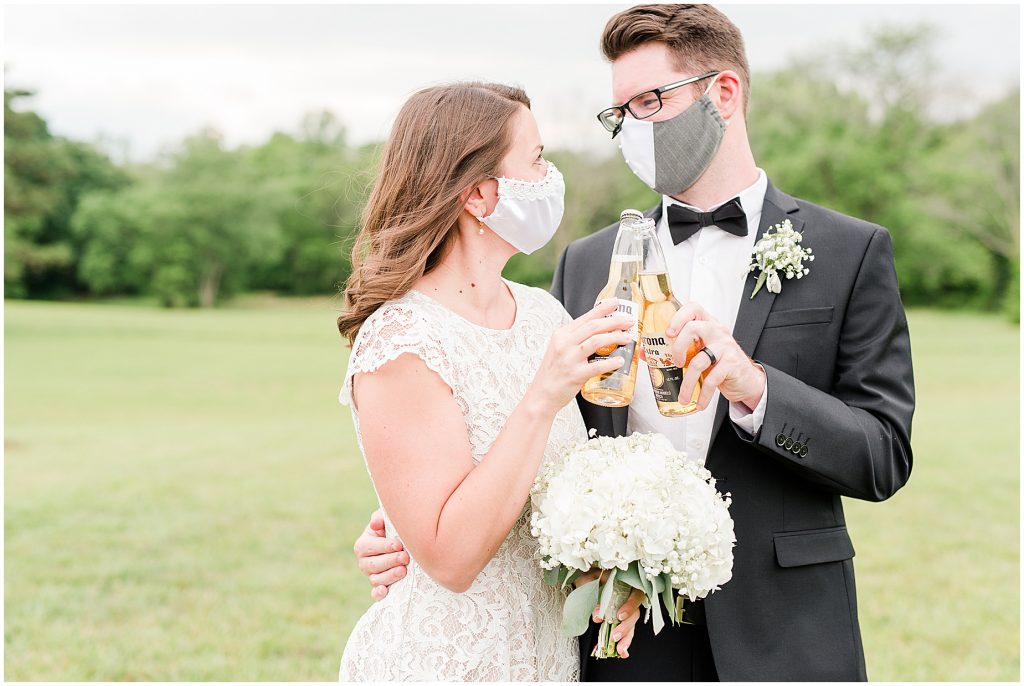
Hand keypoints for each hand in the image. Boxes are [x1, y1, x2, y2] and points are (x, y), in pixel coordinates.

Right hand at [353, 509, 408, 600]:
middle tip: (405, 557)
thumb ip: (380, 518)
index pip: (370, 547)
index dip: (384, 546)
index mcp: (362, 545)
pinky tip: (385, 591)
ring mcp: (371, 575)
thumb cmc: (392, 530)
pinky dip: (378, 594)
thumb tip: (375, 523)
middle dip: (390, 561)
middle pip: (373, 564)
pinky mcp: (379, 587)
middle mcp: (364, 562)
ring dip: (390, 576)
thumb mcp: (386, 521)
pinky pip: (375, 594)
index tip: (399, 545)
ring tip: (403, 571)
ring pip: (376, 579)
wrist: (402, 544)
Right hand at [529, 300, 632, 414]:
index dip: (603, 309)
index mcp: (561, 335)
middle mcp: (564, 344)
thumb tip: (601, 331)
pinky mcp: (575, 375)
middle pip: (593, 326)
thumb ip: (576, 339)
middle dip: (614, 321)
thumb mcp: (560, 349)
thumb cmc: (554, 372)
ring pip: (596, 341)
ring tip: (627, 338)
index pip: (586, 317)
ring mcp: (569, 359)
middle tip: (628, 322)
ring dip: (614, 337)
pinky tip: (620, 361)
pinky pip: (597, 366)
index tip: (616, 303)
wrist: (541, 394)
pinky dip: (610, 362)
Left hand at [575, 569, 645, 658]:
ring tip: (619, 650)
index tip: (618, 616)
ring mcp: (625, 611)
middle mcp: (629, 598)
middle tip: (614, 636)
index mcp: (627, 584)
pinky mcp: (620, 621)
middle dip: (625, 628)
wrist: (586, 579)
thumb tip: (598, 607)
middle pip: (635, 615)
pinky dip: (623, 643)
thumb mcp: (591, 577)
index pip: (636, 596)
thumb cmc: (590, 575)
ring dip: (626, 639)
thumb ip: (595, 587)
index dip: (630, 607)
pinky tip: (620, 653)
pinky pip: (625, 633)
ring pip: (631, 626)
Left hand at [665, 302, 765, 411]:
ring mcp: (725, 346)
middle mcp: (717, 331)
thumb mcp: (700, 353)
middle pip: (693, 328)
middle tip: (675, 363)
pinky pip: (712, 379)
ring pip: (699, 360)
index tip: (667, 332)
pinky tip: (699, 403)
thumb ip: (678, 351)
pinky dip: (703, 394)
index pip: (693, 308)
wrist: (747, 379)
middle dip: (678, 347)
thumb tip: (646, 353)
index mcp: (707, 324)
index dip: (678, 316)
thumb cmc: (719, 364)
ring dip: (687, 383)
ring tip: (683, 396)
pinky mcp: (732, 363)